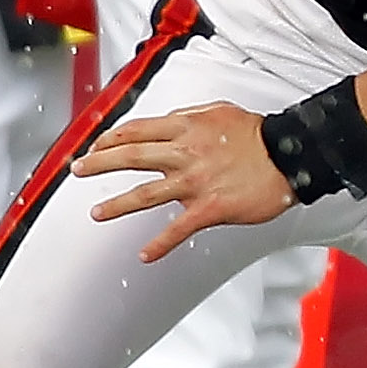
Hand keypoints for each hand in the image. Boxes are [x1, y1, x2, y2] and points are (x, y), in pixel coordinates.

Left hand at [77, 101, 295, 261]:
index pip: (137, 131)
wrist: (288, 156)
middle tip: (78, 170)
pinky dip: (160, 244)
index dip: (112, 138)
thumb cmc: (257, 134)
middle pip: (131, 157)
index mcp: (185, 128)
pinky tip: (144, 255)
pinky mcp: (209, 208)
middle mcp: (184, 153)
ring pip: (146, 194)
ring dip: (117, 205)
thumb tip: (169, 122)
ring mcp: (195, 182)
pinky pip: (178, 229)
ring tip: (96, 213)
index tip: (96, 145)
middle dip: (99, 164)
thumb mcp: (220, 112)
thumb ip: (190, 116)